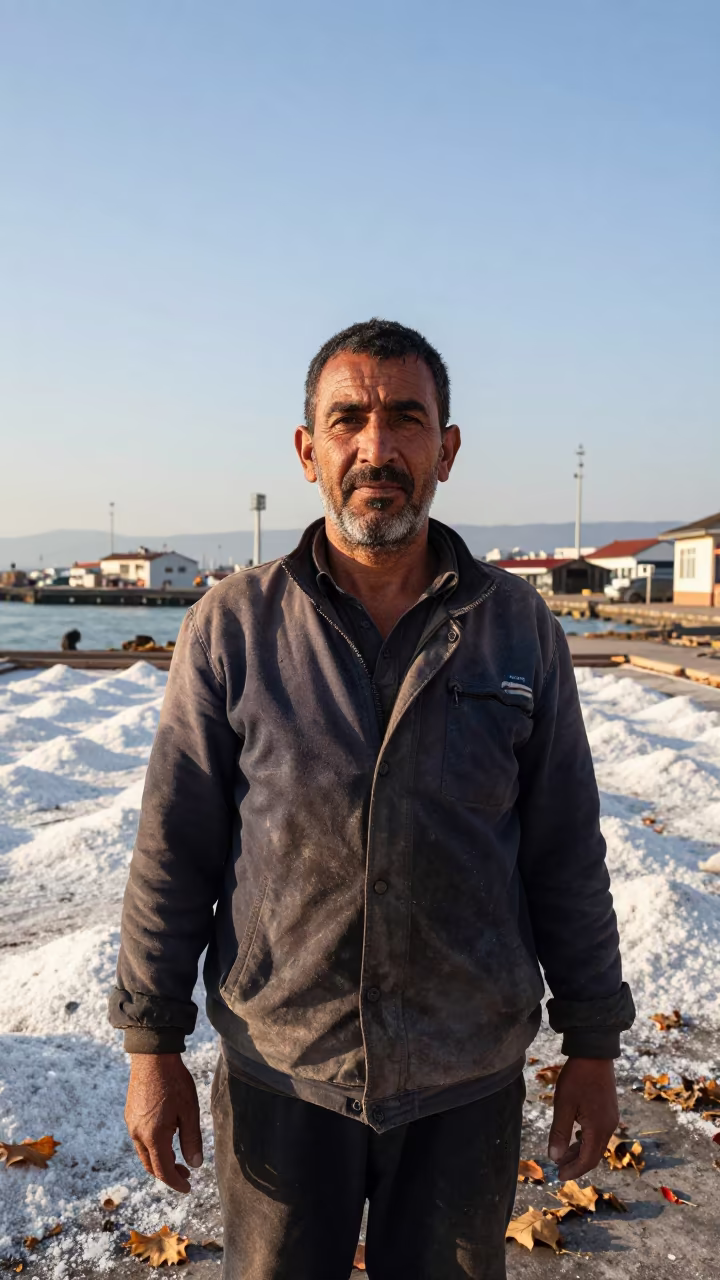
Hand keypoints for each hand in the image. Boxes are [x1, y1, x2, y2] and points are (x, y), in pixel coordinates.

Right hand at [125, 1053, 202, 1192]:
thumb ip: (192, 1140)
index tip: (188, 1188)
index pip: (163, 1171)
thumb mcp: (189, 1112)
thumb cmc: (175, 1082)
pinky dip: (153, 1147)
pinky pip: (140, 1140)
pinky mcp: (130, 1115)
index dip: (176, 1182)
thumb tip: (195, 1165)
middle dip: (168, 1174)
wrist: (153, 1056)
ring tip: (178, 1158)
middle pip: (151, 1166)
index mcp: (153, 1136)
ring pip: (144, 1154)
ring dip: (160, 1161)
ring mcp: (131, 1124)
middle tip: (186, 1174)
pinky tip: (166, 1139)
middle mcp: (137, 1134)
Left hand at [548, 1057, 617, 1180]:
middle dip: (576, 1163)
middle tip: (559, 1168)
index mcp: (598, 1128)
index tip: (558, 1175)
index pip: (587, 1160)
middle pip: (594, 1155)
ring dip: (581, 1152)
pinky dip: (586, 1140)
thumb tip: (555, 1157)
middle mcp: (608, 1126)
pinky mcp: (609, 1110)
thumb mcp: (564, 1105)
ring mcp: (611, 1118)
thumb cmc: (577, 1078)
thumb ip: (560, 1133)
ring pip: (596, 1144)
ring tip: (563, 1154)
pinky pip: (599, 1133)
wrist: (594, 1053)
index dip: (573, 1170)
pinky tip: (575, 1136)